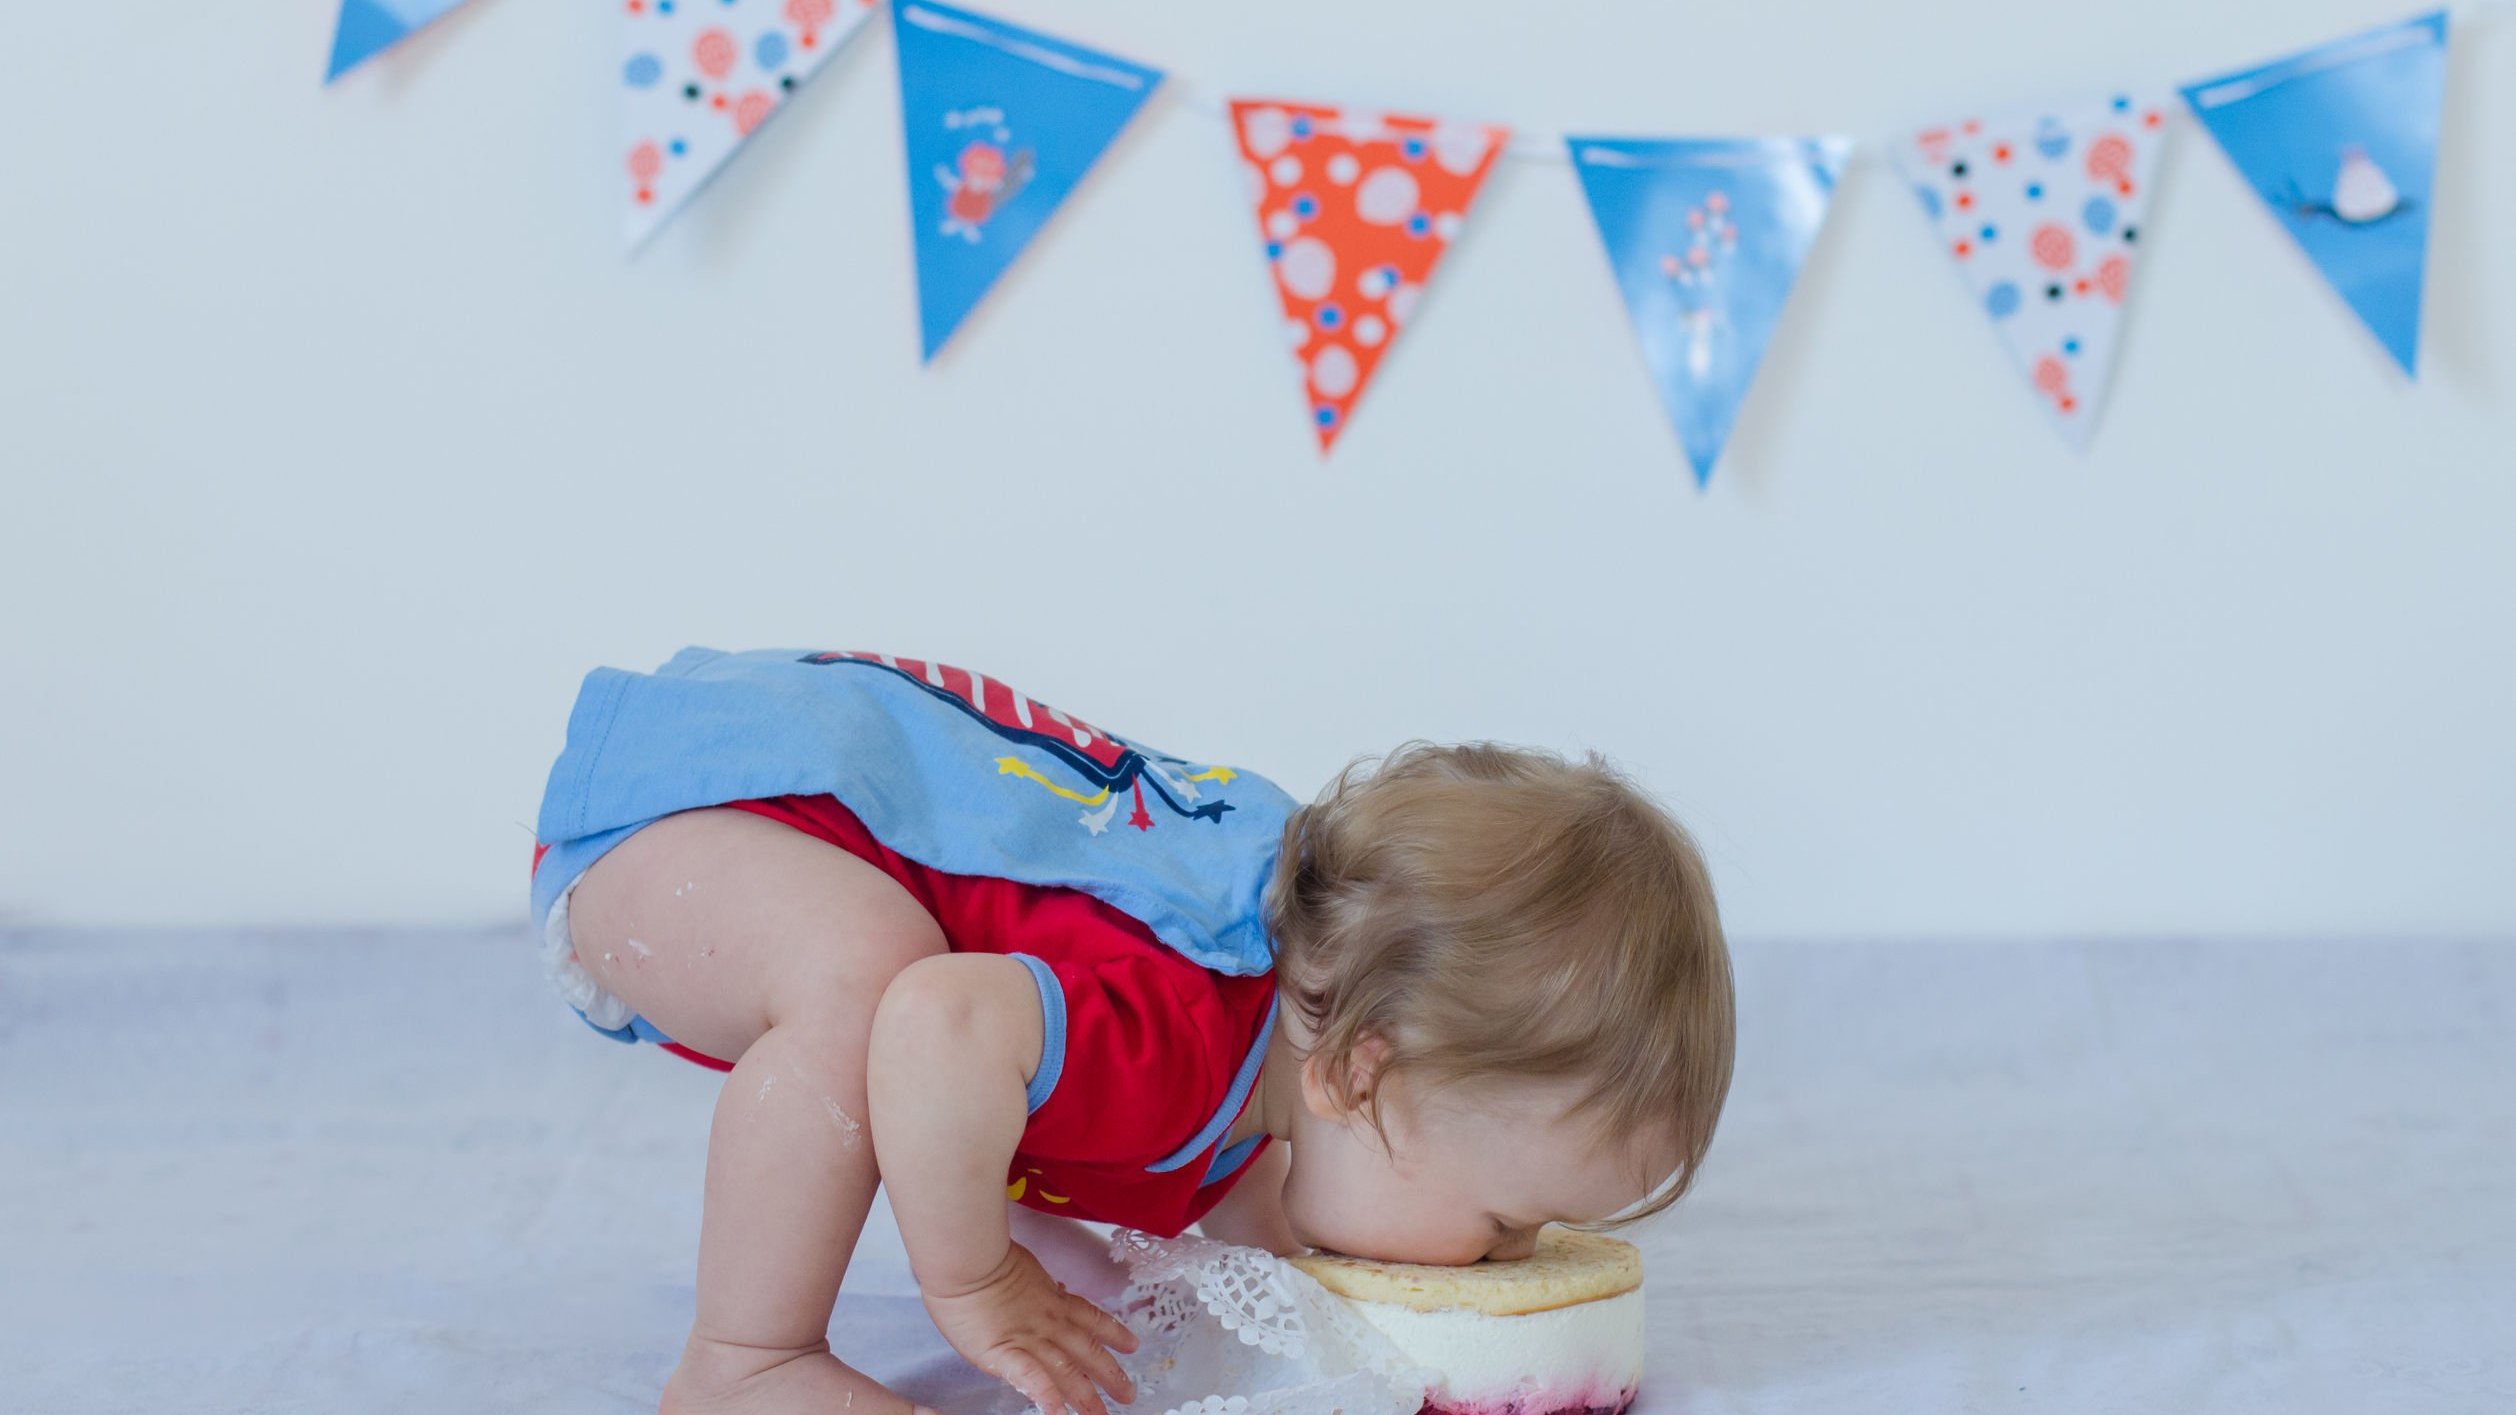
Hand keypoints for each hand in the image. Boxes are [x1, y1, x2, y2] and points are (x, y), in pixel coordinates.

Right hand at [922, 1242, 1138, 1414]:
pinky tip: (1056, 1413)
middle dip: (1110, 1375)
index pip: (1091, 1319)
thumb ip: (1042, 1288)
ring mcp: (1030, 1339)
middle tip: (1128, 1394)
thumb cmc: (984, 1259)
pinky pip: (1030, 1378)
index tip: (1132, 1345)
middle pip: (1087, 1351)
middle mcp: (1049, 1322)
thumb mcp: (1025, 1270)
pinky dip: (1045, 1396)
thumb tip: (1055, 1290)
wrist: (966, 1259)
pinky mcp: (1005, 1352)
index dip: (1113, 1333)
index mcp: (1052, 1300)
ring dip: (1086, 1395)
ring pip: (1067, 1370)